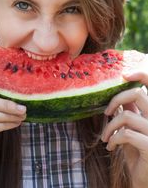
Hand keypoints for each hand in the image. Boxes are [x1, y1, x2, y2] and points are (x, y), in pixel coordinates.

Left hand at [101, 69, 147, 187]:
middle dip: (116, 100)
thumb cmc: (139, 154)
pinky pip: (125, 134)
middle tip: (106, 112)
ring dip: (110, 126)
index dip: (141, 74)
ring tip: (105, 137)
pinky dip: (114, 138)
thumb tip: (122, 96)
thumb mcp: (134, 130)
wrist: (145, 181)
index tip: (124, 75)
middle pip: (137, 94)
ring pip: (127, 116)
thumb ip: (132, 113)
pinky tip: (111, 147)